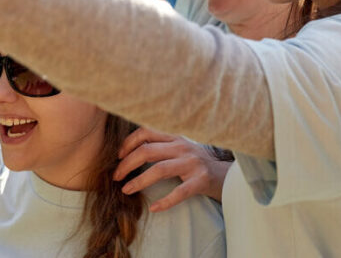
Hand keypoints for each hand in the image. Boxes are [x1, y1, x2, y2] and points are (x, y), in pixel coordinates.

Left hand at [114, 127, 230, 211]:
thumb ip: (160, 143)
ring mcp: (192, 163)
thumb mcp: (179, 146)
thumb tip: (129, 148)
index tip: (118, 156)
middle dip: (127, 164)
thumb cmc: (195, 161)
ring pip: (159, 169)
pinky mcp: (200, 180)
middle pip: (147, 150)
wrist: (225, 174)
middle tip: (116, 176)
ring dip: (139, 181)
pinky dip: (165, 201)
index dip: (128, 142)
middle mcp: (182, 146)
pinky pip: (179, 192)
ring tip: (126, 190)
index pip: (146, 131)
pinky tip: (154, 208)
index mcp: (175, 136)